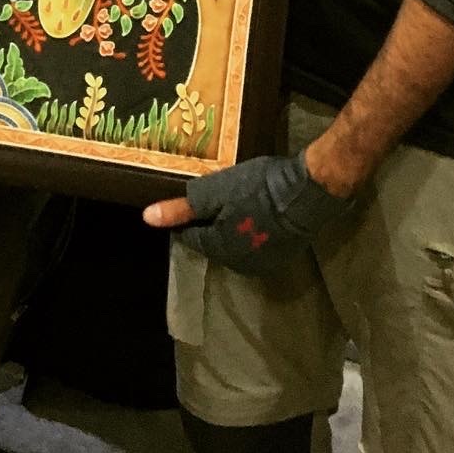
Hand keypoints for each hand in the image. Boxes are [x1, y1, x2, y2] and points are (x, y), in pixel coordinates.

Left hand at [143, 151, 352, 276]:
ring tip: (239, 202)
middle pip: (214, 243)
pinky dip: (253, 231)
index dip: (190, 218)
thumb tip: (147, 218)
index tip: (196, 201)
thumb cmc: (258, 188)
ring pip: (236, 245)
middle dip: (213, 224)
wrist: (307, 192)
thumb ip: (182, 207)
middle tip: (220, 197)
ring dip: (233, 228)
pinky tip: (259, 212)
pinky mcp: (283, 255)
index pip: (192, 237)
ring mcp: (263, 263)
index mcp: (218, 249)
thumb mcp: (215, 190)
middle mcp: (238, 264)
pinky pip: (257, 245)